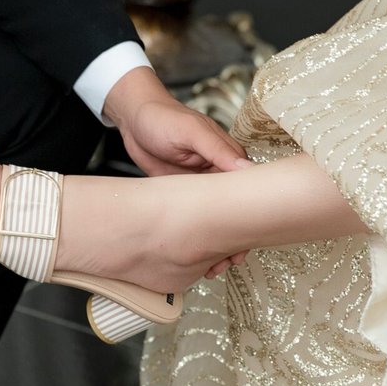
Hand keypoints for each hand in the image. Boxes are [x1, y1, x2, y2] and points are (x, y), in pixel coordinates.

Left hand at [104, 67, 252, 274]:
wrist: (134, 120)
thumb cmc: (164, 118)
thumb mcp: (191, 131)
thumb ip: (217, 149)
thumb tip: (247, 169)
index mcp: (228, 157)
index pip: (249, 191)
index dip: (251, 217)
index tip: (250, 241)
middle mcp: (219, 173)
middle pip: (236, 212)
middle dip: (236, 238)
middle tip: (230, 262)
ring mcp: (202, 186)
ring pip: (217, 220)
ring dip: (218, 243)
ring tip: (214, 267)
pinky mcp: (184, 194)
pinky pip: (197, 219)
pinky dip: (200, 237)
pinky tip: (198, 255)